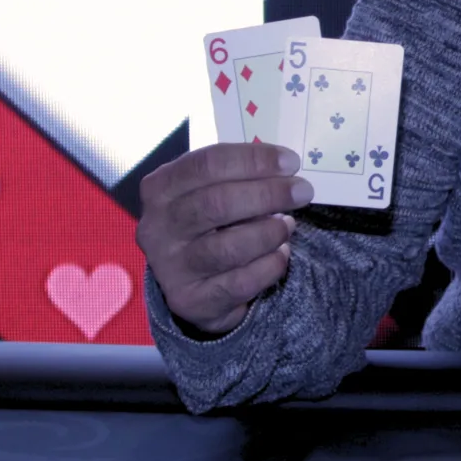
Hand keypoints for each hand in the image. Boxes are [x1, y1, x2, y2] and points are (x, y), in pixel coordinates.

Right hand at [137, 142, 311, 336]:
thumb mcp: (209, 190)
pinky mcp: (190, 300)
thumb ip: (238, 177)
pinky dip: (269, 266)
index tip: (290, 162)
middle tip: (302, 191)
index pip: (207, 164)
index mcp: (160, 188)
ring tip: (288, 225)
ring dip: (269, 233)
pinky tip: (281, 254)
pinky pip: (239, 283)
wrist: (191, 282)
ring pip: (227, 248)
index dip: (253, 160)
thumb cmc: (207, 223)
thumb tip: (284, 168)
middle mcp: (158, 227)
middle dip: (268, 194)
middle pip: (217, 203)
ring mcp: (170, 267)